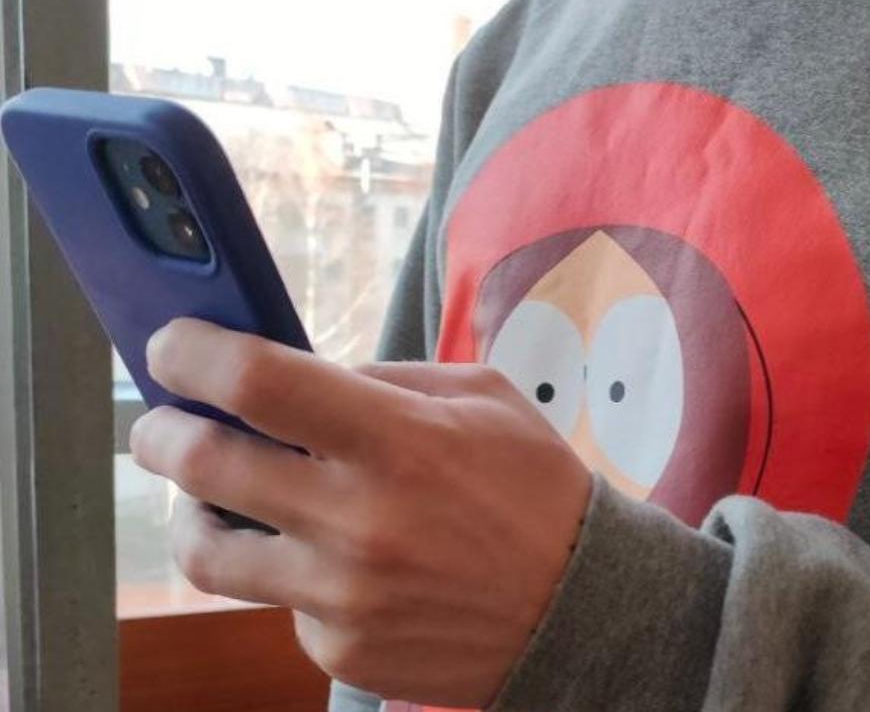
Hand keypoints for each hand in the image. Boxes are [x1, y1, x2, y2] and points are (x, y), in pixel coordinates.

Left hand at [129, 318, 591, 707]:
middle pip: (203, 464)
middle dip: (160, 433)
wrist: (580, 608)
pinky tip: (330, 560)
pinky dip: (287, 570)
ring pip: (207, 552)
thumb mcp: (481, 399)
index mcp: (398, 439)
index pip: (258, 382)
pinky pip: (279, 601)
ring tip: (214, 495)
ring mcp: (343, 596)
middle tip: (162, 424)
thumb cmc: (534, 488)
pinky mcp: (340, 651)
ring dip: (192, 510)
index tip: (171, 346)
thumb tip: (297, 383)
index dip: (192, 354)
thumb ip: (385, 379)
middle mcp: (358, 521)